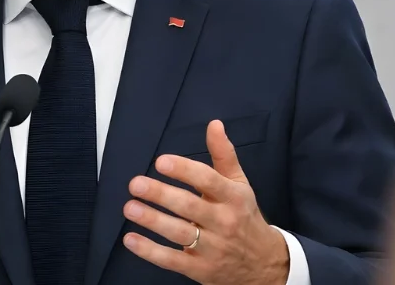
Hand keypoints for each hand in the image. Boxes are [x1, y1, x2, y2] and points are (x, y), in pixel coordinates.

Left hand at [122, 120, 288, 284]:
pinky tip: (131, 239)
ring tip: (130, 208)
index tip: (161, 162)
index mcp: (234, 197)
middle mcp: (224, 222)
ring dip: (152, 220)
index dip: (184, 170)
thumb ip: (224, 154)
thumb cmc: (245, 217)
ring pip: (179, 233)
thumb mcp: (240, 185)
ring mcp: (213, 248)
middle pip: (190, 206)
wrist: (264, 264)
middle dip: (161, 194)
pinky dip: (150, 251)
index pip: (208, 180)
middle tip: (136, 184)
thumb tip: (214, 125)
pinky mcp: (201, 269)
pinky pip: (172, 260)